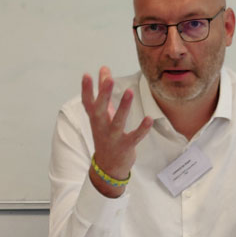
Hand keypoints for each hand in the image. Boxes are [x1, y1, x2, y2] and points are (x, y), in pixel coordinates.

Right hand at [82, 67, 152, 196]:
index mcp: (95, 119)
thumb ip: (103, 92)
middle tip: (108, 79)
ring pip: (117, 122)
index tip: (87, 75)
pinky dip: (141, 128)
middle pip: (100, 110)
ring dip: (123, 107)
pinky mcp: (126, 146)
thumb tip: (104, 69)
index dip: (87, 90)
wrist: (108, 166)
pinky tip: (149, 118)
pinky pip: (134, 137)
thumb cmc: (105, 134)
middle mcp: (101, 127)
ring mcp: (113, 138)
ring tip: (129, 92)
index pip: (88, 103)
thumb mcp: (102, 114)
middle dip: (103, 95)